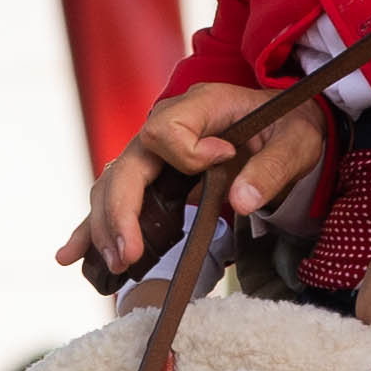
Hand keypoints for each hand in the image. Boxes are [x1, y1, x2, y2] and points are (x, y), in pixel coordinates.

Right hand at [69, 88, 323, 277]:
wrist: (289, 127)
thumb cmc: (294, 129)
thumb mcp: (299, 142)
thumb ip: (273, 168)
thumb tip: (240, 201)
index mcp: (201, 105)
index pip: (164, 129)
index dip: (187, 154)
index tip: (226, 162)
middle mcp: (169, 124)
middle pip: (126, 165)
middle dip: (122, 212)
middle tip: (129, 256)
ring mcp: (156, 151)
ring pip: (114, 184)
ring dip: (107, 226)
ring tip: (115, 265)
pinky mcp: (155, 175)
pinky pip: (117, 197)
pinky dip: (95, 226)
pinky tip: (72, 255)